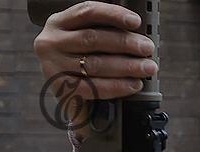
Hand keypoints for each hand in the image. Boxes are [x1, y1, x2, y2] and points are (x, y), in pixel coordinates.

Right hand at [33, 1, 156, 136]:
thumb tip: (137, 36)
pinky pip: (94, 87)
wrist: (61, 91)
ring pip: (95, 64)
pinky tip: (133, 84)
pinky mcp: (62, 89)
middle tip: (147, 48)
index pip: (87, 12)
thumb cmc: (78, 59)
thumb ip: (104, 33)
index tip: (136, 21)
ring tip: (146, 68)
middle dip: (126, 43)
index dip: (113, 15)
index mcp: (59, 23)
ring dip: (127, 66)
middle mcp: (52, 42)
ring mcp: (53, 66)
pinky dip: (117, 86)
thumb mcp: (82, 39)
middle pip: (93, 38)